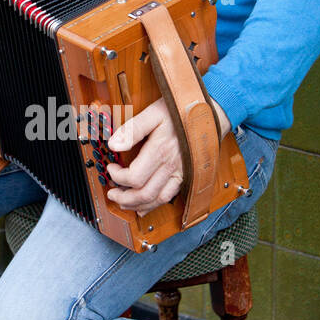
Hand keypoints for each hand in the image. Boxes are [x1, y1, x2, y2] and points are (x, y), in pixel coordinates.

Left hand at [104, 97, 184, 215]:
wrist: (208, 114)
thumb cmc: (180, 112)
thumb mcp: (153, 113)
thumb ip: (133, 129)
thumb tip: (113, 144)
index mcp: (160, 151)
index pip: (134, 177)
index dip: (117, 176)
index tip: (111, 168)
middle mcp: (170, 166)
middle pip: (143, 194)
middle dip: (123, 198)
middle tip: (112, 193)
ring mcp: (179, 173)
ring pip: (156, 200)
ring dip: (137, 205)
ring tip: (123, 203)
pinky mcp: (185, 176)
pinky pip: (169, 197)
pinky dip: (154, 205)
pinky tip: (144, 206)